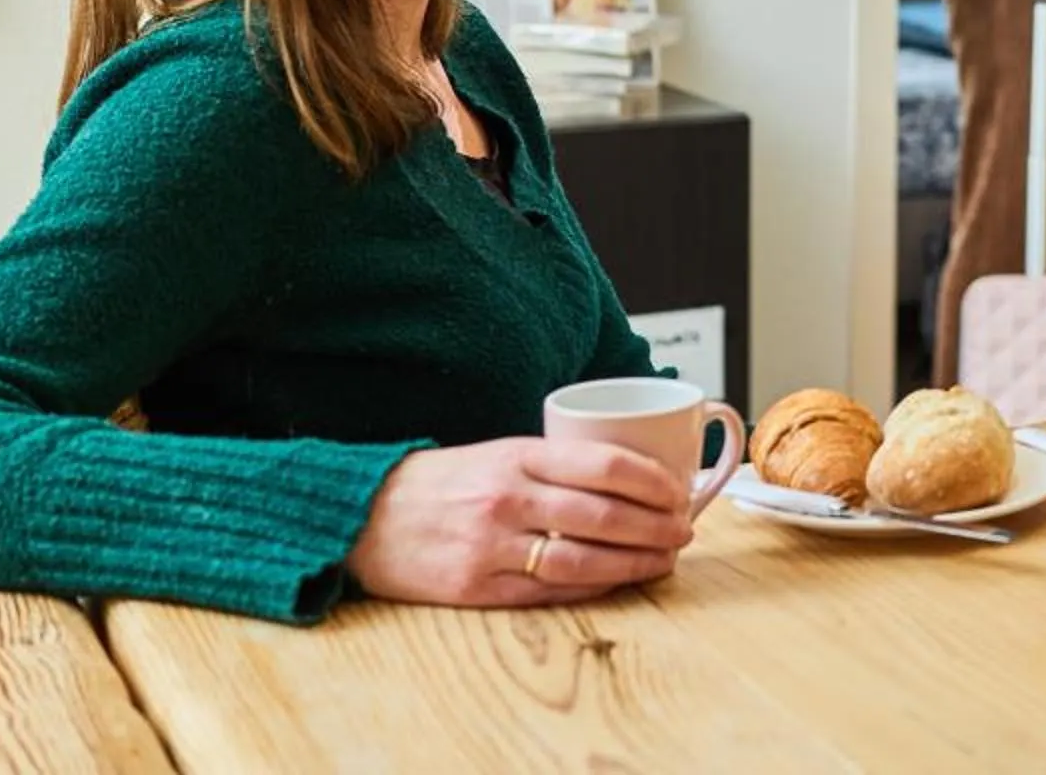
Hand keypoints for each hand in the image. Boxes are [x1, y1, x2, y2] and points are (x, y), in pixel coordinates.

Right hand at [345, 438, 694, 608]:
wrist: (362, 515)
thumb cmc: (444, 482)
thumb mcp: (499, 452)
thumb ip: (557, 461)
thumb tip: (632, 473)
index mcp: (519, 455)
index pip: (606, 465)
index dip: (654, 482)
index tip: (680, 490)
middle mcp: (508, 498)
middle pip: (603, 516)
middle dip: (656, 526)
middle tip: (684, 530)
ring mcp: (490, 546)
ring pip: (582, 559)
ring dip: (633, 563)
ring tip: (663, 561)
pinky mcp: (474, 587)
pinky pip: (547, 592)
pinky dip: (590, 589)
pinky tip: (616, 582)